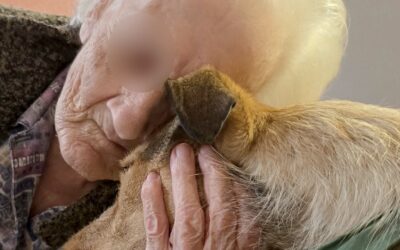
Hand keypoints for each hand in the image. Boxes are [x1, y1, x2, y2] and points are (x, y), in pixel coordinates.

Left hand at [141, 143, 259, 249]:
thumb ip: (241, 233)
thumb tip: (242, 197)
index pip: (244, 213)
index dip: (237, 185)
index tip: (229, 163)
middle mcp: (216, 249)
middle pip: (219, 207)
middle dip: (214, 173)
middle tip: (205, 148)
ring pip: (188, 213)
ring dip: (184, 179)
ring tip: (180, 152)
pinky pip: (157, 230)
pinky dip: (154, 204)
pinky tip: (152, 180)